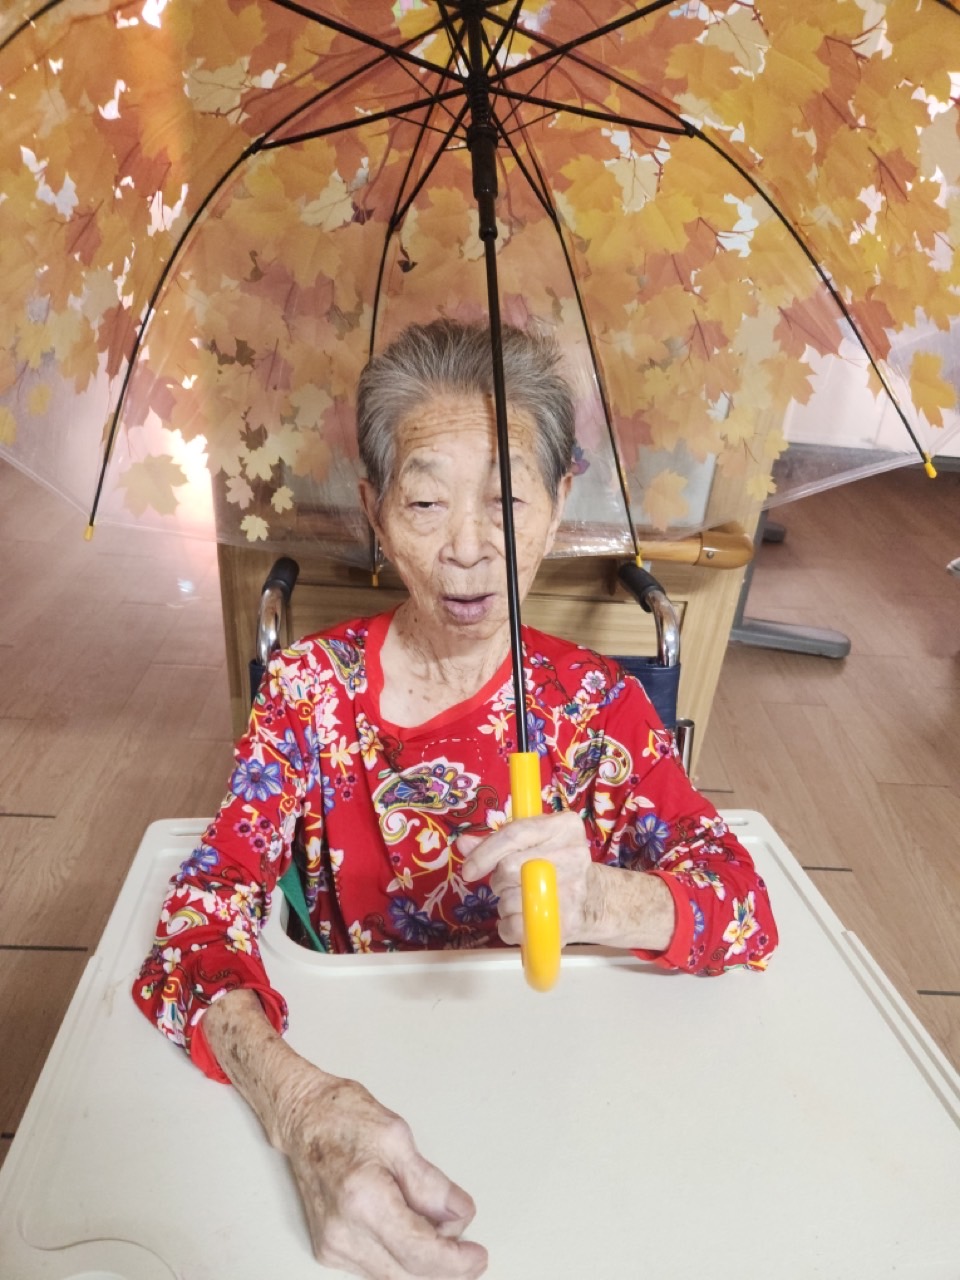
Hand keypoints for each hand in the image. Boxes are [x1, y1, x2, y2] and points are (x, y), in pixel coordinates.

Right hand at [276, 1070, 487, 1279]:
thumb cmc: (343, 1117)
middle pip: (407, 1274)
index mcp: (363, 1199)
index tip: (477, 1256)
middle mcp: (343, 1231)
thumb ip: (430, 1183)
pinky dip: (401, 1259)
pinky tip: (414, 1234)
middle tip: (470, 1253)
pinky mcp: (328, 1249)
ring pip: (392, 1276)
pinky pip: (376, 1268)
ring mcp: (332, 1244)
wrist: (303, 1118)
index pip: (419, 1252)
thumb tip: (459, 1214)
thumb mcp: (398, 1137)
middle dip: (445, 1268)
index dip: (454, 1261)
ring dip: (423, 1264)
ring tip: (441, 1231)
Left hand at [458, 811, 593, 945]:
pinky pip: (519, 927)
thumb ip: (497, 841)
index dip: (485, 853)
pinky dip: (508, 927)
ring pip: (511, 899)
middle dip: (499, 879)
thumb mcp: (531, 842)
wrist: (592, 899)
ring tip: (520, 899)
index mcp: (564, 826)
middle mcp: (574, 853)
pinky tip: (519, 919)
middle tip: (506, 883)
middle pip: (509, 867)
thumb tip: (464, 844)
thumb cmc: (555, 864)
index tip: (469, 870)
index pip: (515, 834)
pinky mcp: (568, 922)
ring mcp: (574, 889)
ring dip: (504, 903)